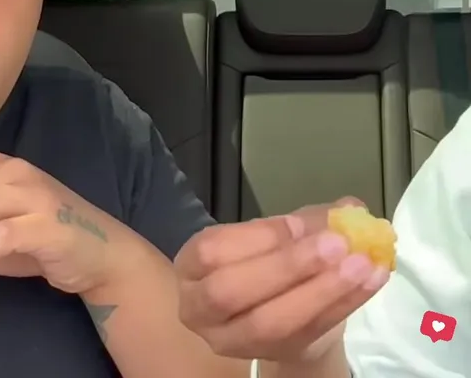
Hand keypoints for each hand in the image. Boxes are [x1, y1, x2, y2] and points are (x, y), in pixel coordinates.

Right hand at [176, 198, 389, 362]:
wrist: (284, 314)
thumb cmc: (269, 266)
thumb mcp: (278, 237)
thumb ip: (306, 221)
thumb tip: (348, 208)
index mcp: (191, 266)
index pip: (212, 251)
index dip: (258, 238)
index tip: (301, 224)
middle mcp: (199, 308)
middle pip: (230, 291)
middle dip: (285, 266)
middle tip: (337, 243)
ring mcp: (232, 339)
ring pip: (269, 322)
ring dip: (320, 291)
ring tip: (362, 263)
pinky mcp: (270, 355)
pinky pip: (307, 333)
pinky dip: (344, 305)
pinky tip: (372, 280)